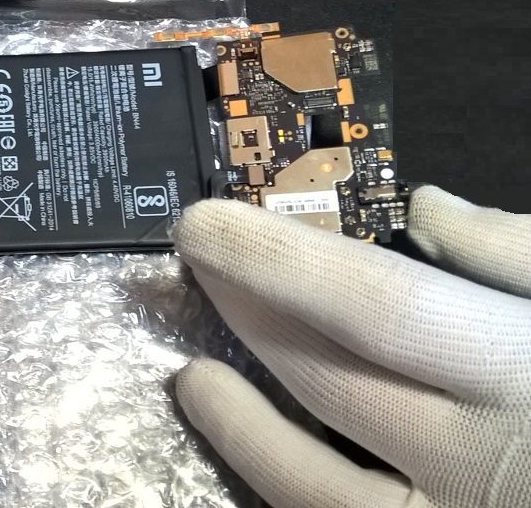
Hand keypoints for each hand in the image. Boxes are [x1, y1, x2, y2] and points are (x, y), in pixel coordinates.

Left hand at [172, 187, 530, 507]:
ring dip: (241, 428)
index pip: (376, 306)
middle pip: (328, 382)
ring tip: (193, 377)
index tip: (206, 223)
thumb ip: (517, 254)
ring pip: (315, 487)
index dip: (276, 261)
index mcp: (521, 372)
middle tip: (195, 266)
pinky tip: (257, 452)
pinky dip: (284, 483)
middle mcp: (478, 461)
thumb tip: (427, 210)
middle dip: (248, 316)